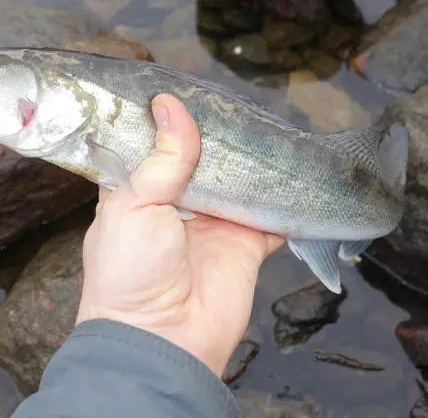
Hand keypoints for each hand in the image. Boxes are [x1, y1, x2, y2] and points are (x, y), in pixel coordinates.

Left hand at [76, 93, 284, 375]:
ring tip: (268, 123)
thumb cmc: (129, 273)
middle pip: (203, 159)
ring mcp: (215, 222)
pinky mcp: (248, 243)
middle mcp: (178, 203)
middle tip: (235, 100)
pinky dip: (286, 198)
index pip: (154, 146)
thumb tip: (171, 106)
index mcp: (139, 192)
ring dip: (253, 161)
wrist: (163, 340)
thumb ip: (161, 158)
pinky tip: (298, 170)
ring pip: (240, 181)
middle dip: (219, 135)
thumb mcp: (133, 205)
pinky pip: (273, 214)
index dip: (168, 120)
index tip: (184, 86)